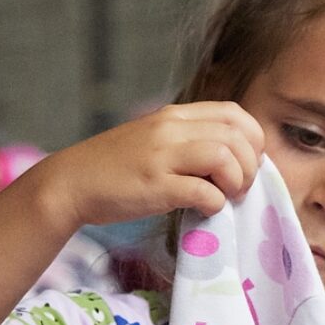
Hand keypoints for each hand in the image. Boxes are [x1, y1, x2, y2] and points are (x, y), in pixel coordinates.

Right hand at [28, 101, 263, 232]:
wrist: (70, 183)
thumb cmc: (118, 168)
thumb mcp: (157, 139)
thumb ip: (191, 140)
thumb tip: (237, 158)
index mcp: (174, 115)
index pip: (235, 114)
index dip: (253, 140)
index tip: (246, 163)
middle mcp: (170, 128)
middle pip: (237, 137)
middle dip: (250, 167)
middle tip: (238, 187)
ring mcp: (161, 156)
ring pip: (225, 157)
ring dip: (236, 183)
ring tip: (225, 197)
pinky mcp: (155, 185)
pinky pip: (204, 191)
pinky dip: (215, 203)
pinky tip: (205, 209)